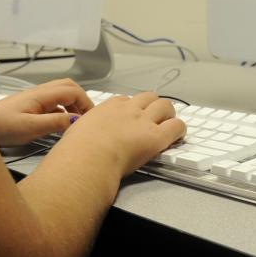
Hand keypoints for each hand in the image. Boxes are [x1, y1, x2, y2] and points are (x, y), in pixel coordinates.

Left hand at [0, 79, 92, 146]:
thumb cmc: (1, 126)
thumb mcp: (30, 127)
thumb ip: (54, 123)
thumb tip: (75, 120)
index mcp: (42, 95)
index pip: (73, 91)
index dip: (86, 102)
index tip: (91, 118)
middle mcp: (40, 93)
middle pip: (68, 87)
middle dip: (82, 99)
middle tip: (88, 116)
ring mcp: (35, 99)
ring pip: (61, 95)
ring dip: (73, 105)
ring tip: (77, 121)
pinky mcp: (30, 107)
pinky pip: (53, 104)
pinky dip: (63, 111)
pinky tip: (61, 125)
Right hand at [56, 92, 185, 176]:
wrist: (87, 158)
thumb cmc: (77, 150)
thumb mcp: (76, 131)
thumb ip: (84, 131)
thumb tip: (80, 138)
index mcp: (107, 108)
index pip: (125, 100)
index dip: (132, 108)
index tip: (133, 116)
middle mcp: (127, 110)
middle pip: (148, 97)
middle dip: (154, 105)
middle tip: (156, 117)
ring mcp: (143, 122)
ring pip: (165, 106)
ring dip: (169, 114)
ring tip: (169, 124)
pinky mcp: (155, 137)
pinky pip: (176, 126)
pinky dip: (179, 129)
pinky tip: (178, 136)